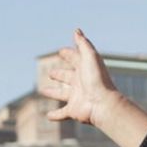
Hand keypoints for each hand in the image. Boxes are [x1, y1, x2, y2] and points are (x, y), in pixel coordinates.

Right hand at [42, 29, 146, 146]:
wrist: (102, 104)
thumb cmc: (97, 79)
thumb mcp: (90, 57)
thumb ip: (83, 43)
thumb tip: (76, 30)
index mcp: (84, 69)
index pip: (75, 59)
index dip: (68, 54)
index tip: (61, 51)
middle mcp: (80, 83)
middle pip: (67, 77)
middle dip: (59, 74)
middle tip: (51, 73)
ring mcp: (76, 97)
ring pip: (62, 94)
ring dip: (53, 92)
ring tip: (43, 90)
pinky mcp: (73, 111)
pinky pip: (62, 113)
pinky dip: (55, 115)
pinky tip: (48, 116)